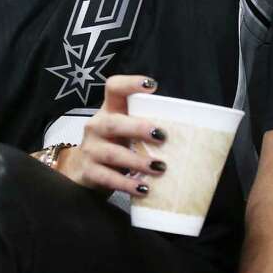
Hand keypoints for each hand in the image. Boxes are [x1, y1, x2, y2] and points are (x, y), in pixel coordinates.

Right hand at [57, 75, 166, 197]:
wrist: (83, 171)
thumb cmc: (115, 145)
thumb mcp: (125, 131)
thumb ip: (145, 125)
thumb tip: (189, 131)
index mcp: (109, 110)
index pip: (114, 88)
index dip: (130, 83)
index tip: (152, 85)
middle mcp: (96, 126)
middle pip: (113, 123)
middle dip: (138, 128)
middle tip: (162, 136)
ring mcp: (90, 149)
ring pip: (113, 153)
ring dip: (138, 161)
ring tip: (159, 167)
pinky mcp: (88, 172)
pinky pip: (108, 178)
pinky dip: (127, 184)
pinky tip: (143, 188)